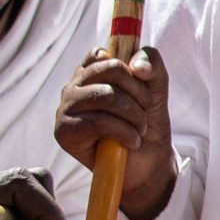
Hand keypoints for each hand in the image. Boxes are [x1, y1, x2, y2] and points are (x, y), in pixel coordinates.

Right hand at [55, 48, 175, 219]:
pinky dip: (126, 132)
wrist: (148, 164)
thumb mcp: (155, 89)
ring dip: (135, 115)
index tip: (142, 89)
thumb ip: (151, 64)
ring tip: (140, 130)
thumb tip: (137, 66)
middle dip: (139, 93)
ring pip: (106, 95)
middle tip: (144, 115)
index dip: (132, 71)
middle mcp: (72, 88)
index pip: (104, 54)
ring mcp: (64, 110)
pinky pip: (99, 122)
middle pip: (110, 69)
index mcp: (88, 74)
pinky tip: (131, 142)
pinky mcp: (64, 133)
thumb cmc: (146, 124)